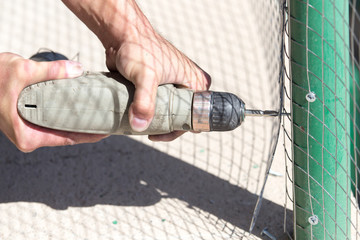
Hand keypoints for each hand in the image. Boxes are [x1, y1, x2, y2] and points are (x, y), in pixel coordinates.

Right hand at [0, 53, 107, 151]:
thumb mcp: (22, 72)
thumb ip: (51, 71)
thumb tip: (78, 70)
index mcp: (28, 136)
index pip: (68, 139)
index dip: (90, 135)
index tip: (108, 130)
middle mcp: (30, 137)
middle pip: (67, 135)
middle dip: (88, 128)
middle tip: (109, 120)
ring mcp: (30, 129)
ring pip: (61, 128)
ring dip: (79, 122)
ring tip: (100, 114)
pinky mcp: (30, 120)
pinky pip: (55, 120)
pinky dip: (68, 115)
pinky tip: (82, 107)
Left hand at [62, 0, 210, 140]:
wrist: (122, 34)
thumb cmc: (138, 48)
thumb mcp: (145, 76)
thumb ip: (144, 101)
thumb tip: (140, 126)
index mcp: (197, 82)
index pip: (194, 118)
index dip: (177, 130)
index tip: (155, 135)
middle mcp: (189, 85)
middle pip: (182, 118)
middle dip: (165, 127)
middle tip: (146, 132)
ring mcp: (175, 86)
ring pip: (169, 113)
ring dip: (156, 122)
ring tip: (140, 126)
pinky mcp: (161, 86)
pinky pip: (158, 106)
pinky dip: (149, 114)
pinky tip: (137, 119)